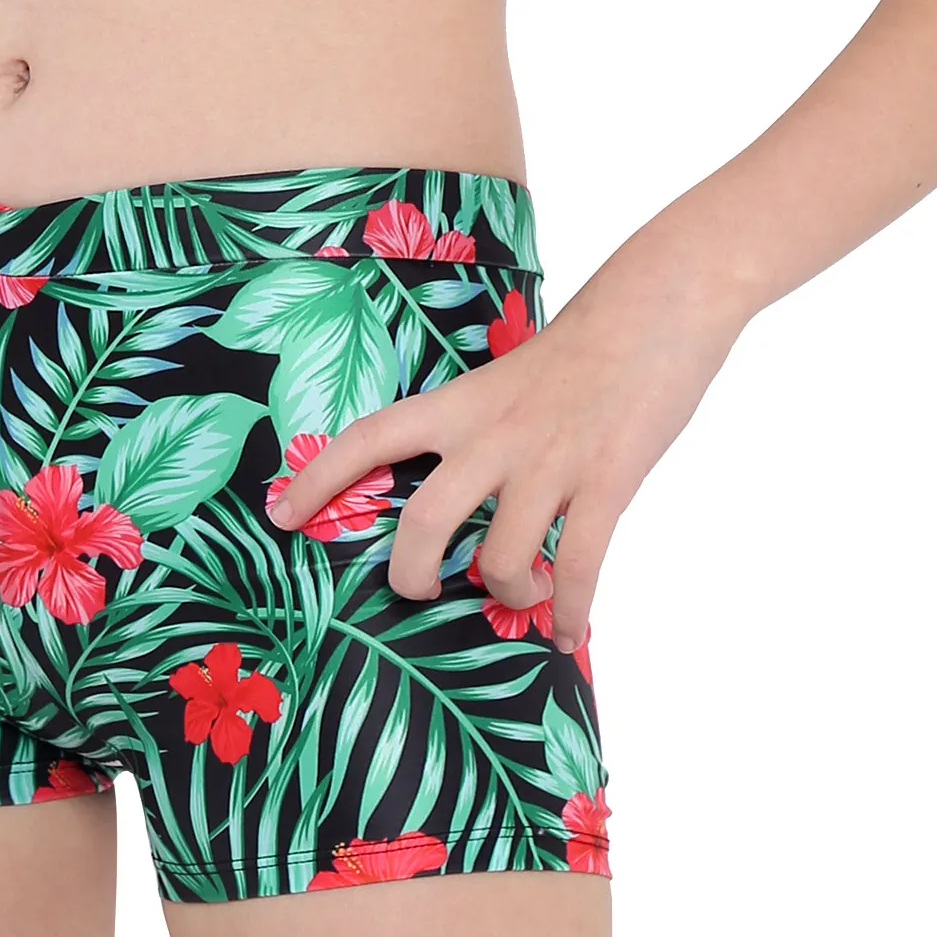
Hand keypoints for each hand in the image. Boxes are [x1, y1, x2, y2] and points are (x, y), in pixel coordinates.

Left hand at [267, 249, 749, 649]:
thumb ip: (477, 431)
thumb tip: (465, 490)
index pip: (369, 439)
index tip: (279, 517)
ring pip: (500, 560)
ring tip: (525, 596)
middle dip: (410, 576)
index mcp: (460, 405)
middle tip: (420, 591)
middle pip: (422, 524)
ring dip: (509, 595)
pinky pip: (579, 567)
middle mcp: (492, 436)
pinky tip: (569, 633)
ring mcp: (549, 461)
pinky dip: (570, 612)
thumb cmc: (582, 346)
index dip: (317, 480)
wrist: (658, 303)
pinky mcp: (608, 480)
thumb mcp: (506, 377)